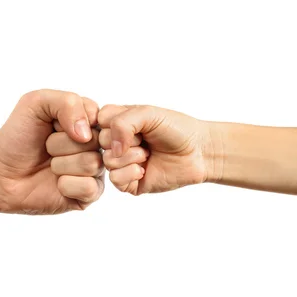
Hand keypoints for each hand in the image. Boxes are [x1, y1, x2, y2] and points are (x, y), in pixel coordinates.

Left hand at [0, 89, 103, 213]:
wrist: (0, 171)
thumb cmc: (19, 135)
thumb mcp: (36, 103)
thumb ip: (67, 103)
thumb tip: (86, 134)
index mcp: (88, 119)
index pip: (102, 116)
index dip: (75, 121)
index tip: (54, 125)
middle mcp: (96, 144)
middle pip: (95, 140)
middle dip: (61, 143)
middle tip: (47, 146)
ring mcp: (94, 170)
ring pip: (91, 163)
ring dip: (61, 164)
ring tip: (49, 164)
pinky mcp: (89, 194)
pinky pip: (89, 188)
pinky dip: (66, 185)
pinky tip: (56, 183)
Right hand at [98, 105, 215, 194]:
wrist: (198, 152)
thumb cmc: (176, 129)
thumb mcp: (148, 113)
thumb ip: (123, 122)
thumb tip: (112, 149)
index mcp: (119, 122)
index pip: (98, 120)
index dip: (115, 124)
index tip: (136, 125)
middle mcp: (117, 142)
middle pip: (101, 142)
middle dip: (126, 141)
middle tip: (145, 141)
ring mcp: (121, 163)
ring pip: (107, 161)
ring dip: (131, 157)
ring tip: (147, 154)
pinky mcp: (128, 182)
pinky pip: (115, 179)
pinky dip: (130, 173)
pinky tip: (144, 169)